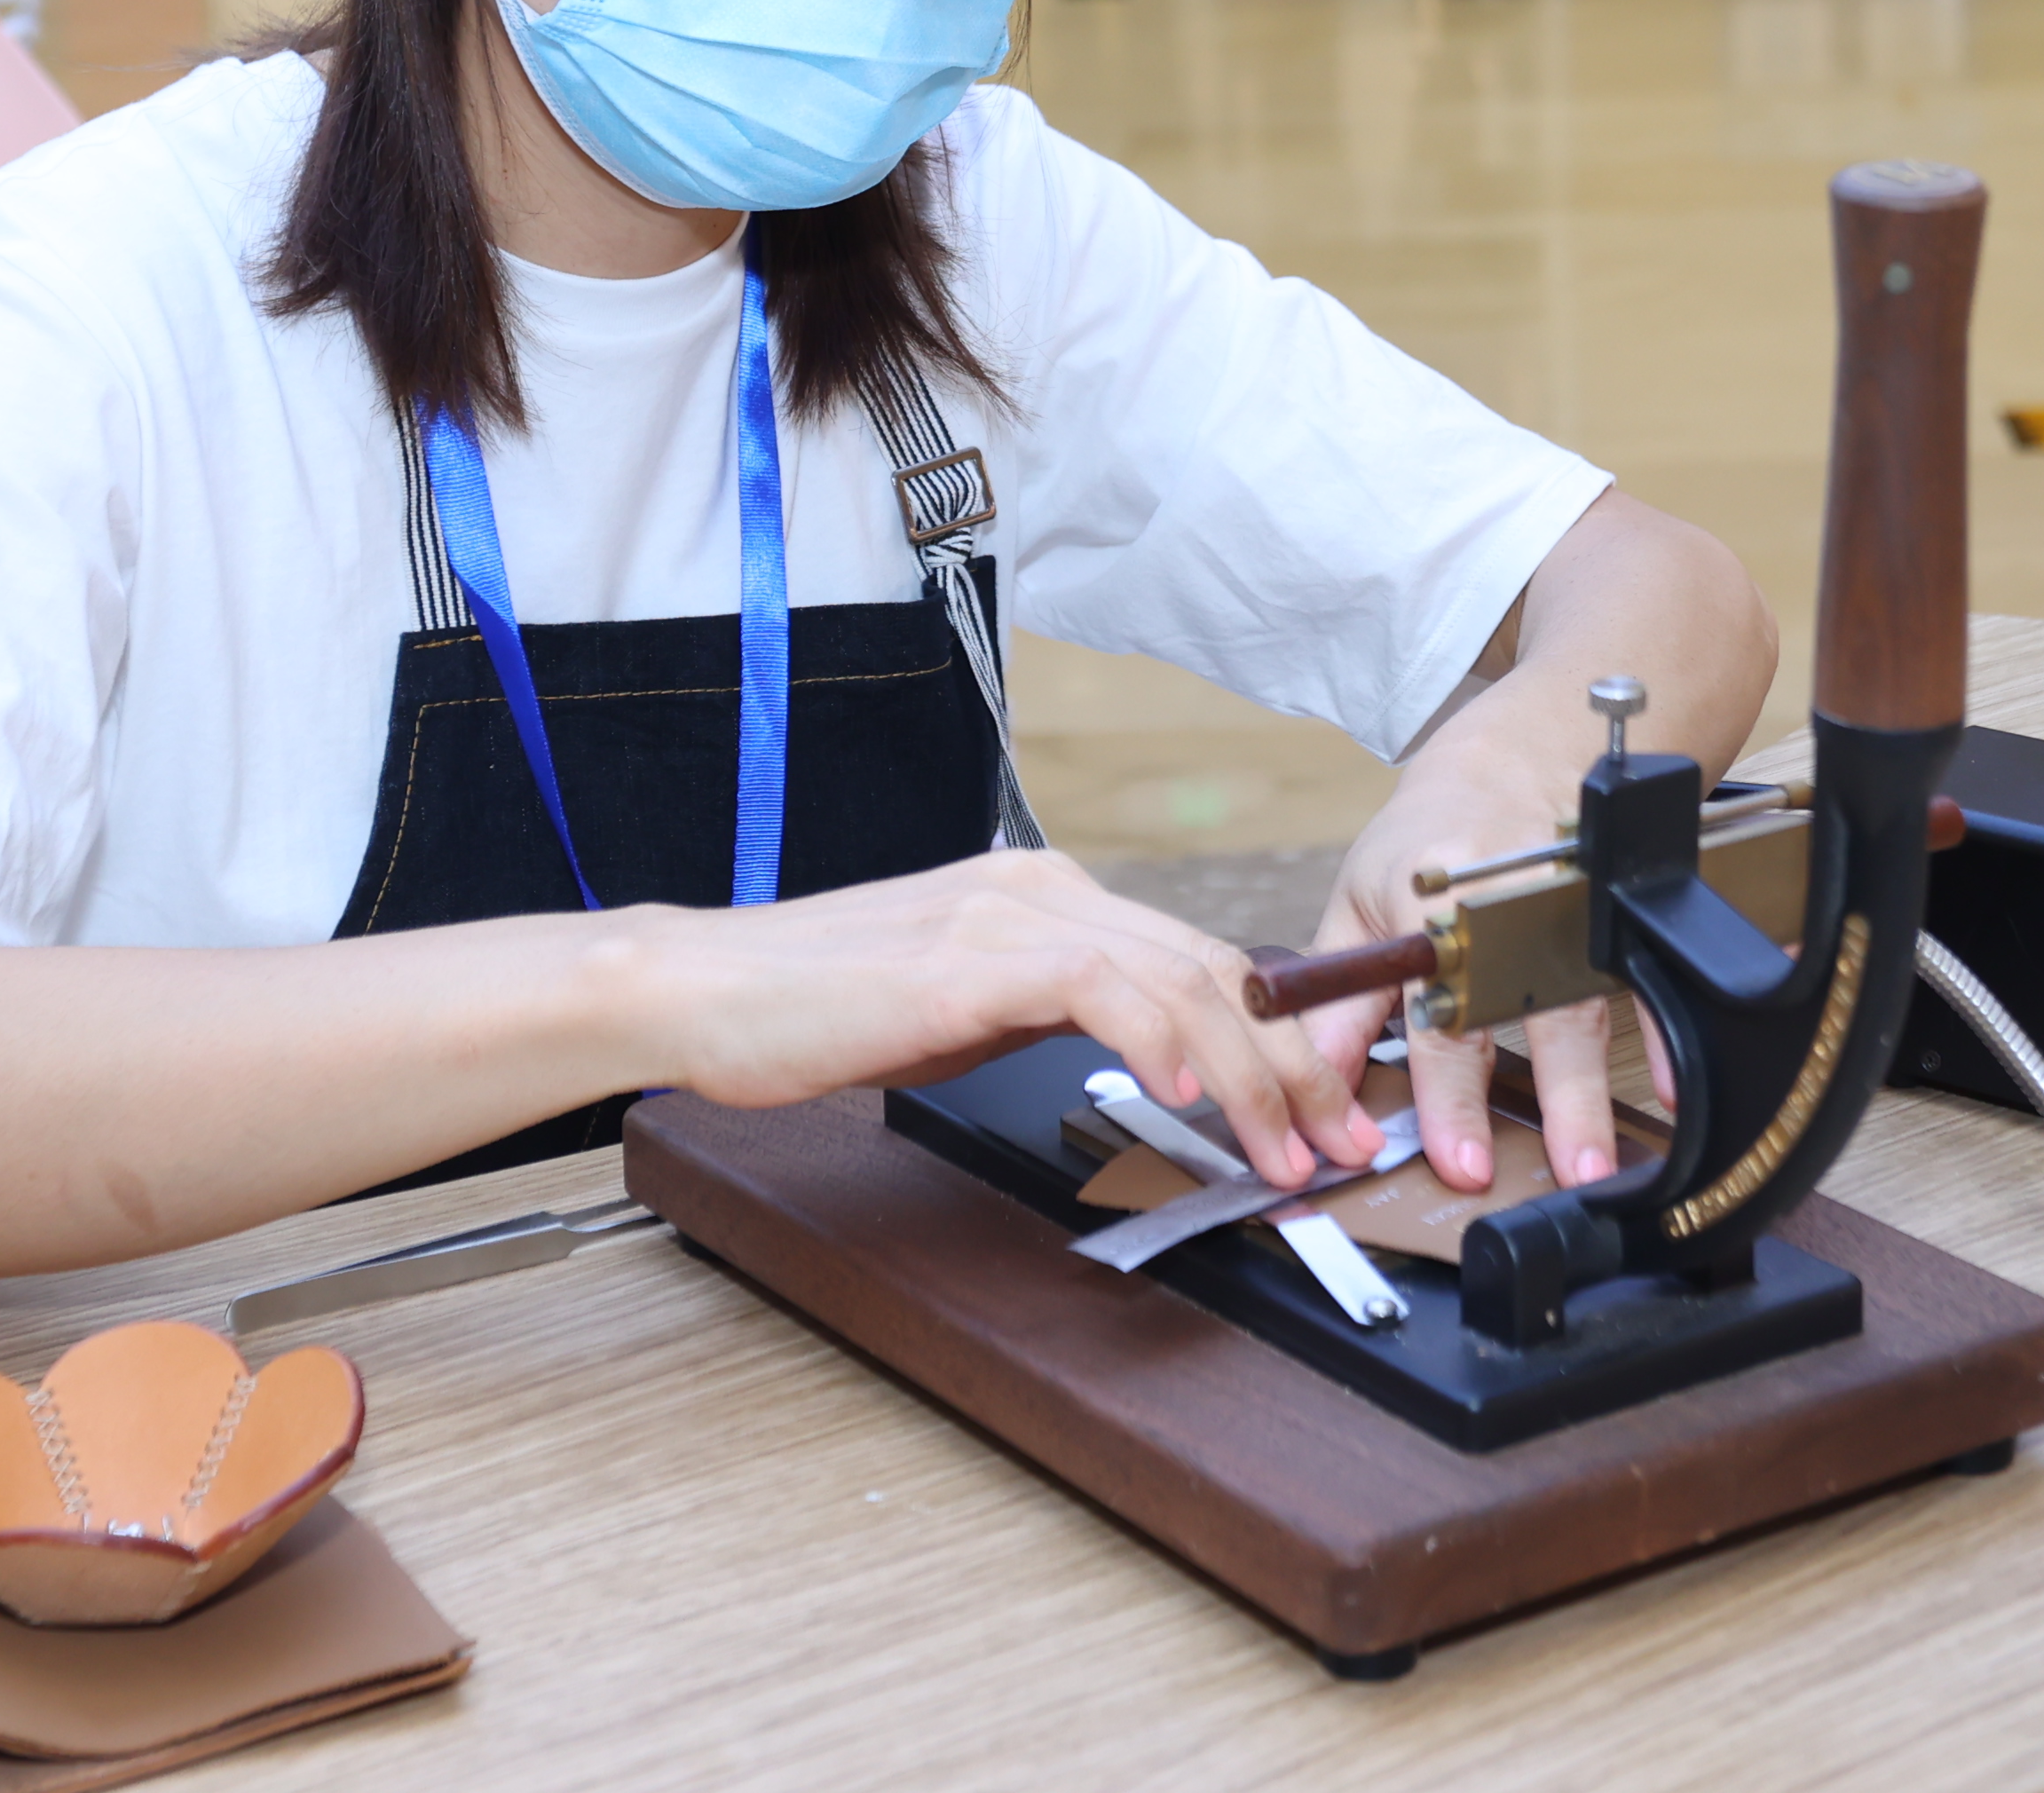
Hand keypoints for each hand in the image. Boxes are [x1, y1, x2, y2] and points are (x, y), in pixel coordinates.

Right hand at [624, 851, 1382, 1191]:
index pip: (1199, 961)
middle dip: (1295, 1065)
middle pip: (1214, 966)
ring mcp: (1008, 916)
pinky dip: (1161, 1040)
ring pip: (1178, 975)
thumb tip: (1139, 1059)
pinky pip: (1098, 985)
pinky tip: (1189, 1095)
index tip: (1318, 1117)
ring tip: (1284, 1154)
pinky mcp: (969, 957)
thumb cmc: (815, 1011)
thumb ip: (1049, 1014)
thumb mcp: (965, 1011)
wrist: (706, 991)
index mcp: (1046, 898)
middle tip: (1337, 1146)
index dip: (1278, 1041)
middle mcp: (1042, 890)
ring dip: (1251, 1074)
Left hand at [1299, 759, 1660, 1195]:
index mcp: (1429, 907)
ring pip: (1578, 1010)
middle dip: (1524, 1100)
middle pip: (1512, 1015)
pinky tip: (1671, 1093)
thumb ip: (1339, 1002)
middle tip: (1530, 1174)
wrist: (1512, 758)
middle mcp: (1500, 910)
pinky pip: (1642, 979)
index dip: (1443, 1092)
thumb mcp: (1361, 907)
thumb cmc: (1426, 842)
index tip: (1454, 1158)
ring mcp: (1563, 910)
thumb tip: (1317, 1090)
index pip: (1434, 1014)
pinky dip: (1658, 1036)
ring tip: (1592, 1166)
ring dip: (1585, 1096)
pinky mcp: (1611, 913)